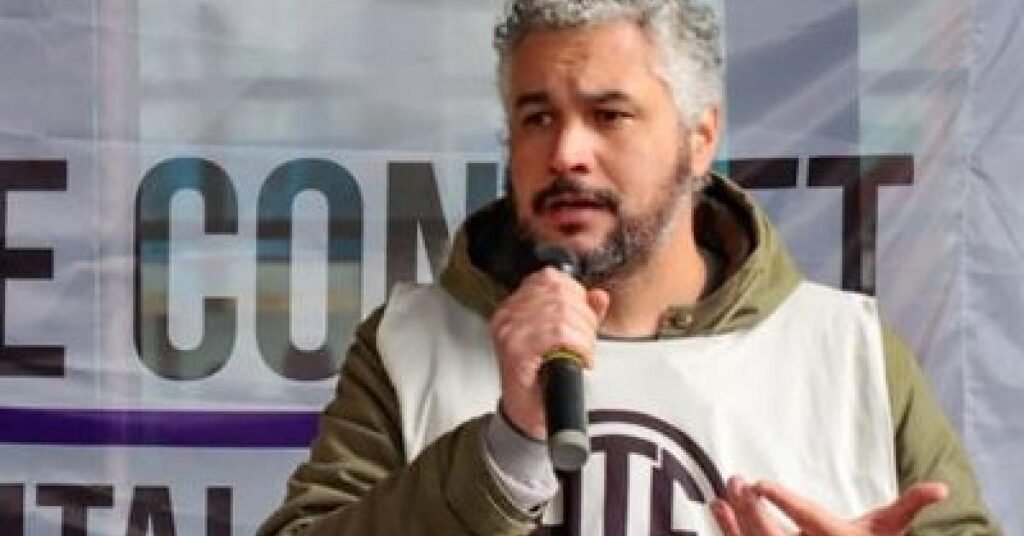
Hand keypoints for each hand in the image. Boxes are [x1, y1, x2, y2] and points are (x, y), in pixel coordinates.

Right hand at [490, 267, 609, 439]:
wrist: (528, 417)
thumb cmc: (541, 380)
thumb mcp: (564, 340)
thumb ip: (582, 314)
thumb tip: (599, 296)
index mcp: (514, 308)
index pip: (549, 278)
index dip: (576, 294)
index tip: (584, 318)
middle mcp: (508, 316)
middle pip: (559, 292)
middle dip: (584, 317)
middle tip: (587, 341)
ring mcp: (509, 332)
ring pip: (562, 313)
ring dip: (584, 335)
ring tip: (584, 352)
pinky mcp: (516, 351)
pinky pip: (558, 334)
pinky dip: (578, 346)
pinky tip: (581, 359)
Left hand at [712, 476, 947, 535]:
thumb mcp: (889, 528)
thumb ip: (910, 506)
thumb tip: (942, 488)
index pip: (807, 518)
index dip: (784, 502)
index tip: (761, 483)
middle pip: (774, 535)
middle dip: (753, 510)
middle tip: (737, 483)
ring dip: (735, 520)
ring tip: (723, 494)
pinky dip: (729, 529)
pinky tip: (717, 509)